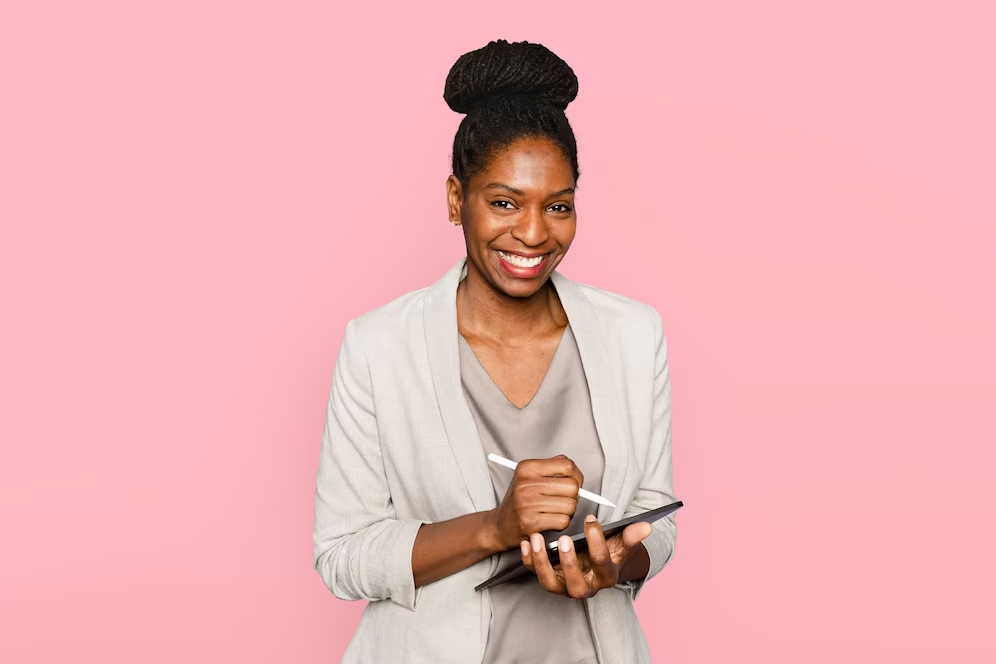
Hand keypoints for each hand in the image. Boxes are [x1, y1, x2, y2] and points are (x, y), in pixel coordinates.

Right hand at [489, 455, 582, 551]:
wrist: (499, 525)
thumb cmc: (518, 501)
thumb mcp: (529, 476)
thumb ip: (551, 467)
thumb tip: (575, 470)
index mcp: (527, 468)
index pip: (566, 465)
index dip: (577, 475)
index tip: (575, 482)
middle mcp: (526, 484)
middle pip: (572, 486)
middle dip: (573, 496)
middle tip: (564, 499)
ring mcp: (527, 503)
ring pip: (570, 506)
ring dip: (568, 512)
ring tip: (556, 511)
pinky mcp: (531, 522)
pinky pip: (563, 521)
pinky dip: (562, 523)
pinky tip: (551, 521)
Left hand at [520, 514, 651, 598]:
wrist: (594, 564)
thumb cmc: (608, 552)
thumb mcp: (620, 544)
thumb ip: (630, 536)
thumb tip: (647, 526)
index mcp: (605, 577)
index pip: (602, 563)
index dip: (597, 541)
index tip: (591, 519)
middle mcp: (585, 587)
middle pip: (576, 585)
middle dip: (569, 563)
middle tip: (564, 539)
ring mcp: (564, 586)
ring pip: (550, 584)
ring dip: (541, 563)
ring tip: (536, 539)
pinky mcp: (549, 579)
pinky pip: (535, 573)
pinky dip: (528, 560)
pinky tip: (525, 542)